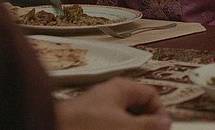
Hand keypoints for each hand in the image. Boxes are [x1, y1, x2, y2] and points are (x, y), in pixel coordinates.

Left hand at [56, 77, 170, 129]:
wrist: (49, 129)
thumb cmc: (86, 125)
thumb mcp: (124, 126)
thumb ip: (148, 125)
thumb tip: (165, 123)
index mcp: (121, 89)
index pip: (151, 95)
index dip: (160, 112)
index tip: (163, 128)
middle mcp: (110, 97)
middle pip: (137, 109)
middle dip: (145, 123)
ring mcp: (97, 111)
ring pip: (123, 120)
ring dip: (132, 127)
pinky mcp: (87, 123)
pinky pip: (110, 125)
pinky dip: (117, 128)